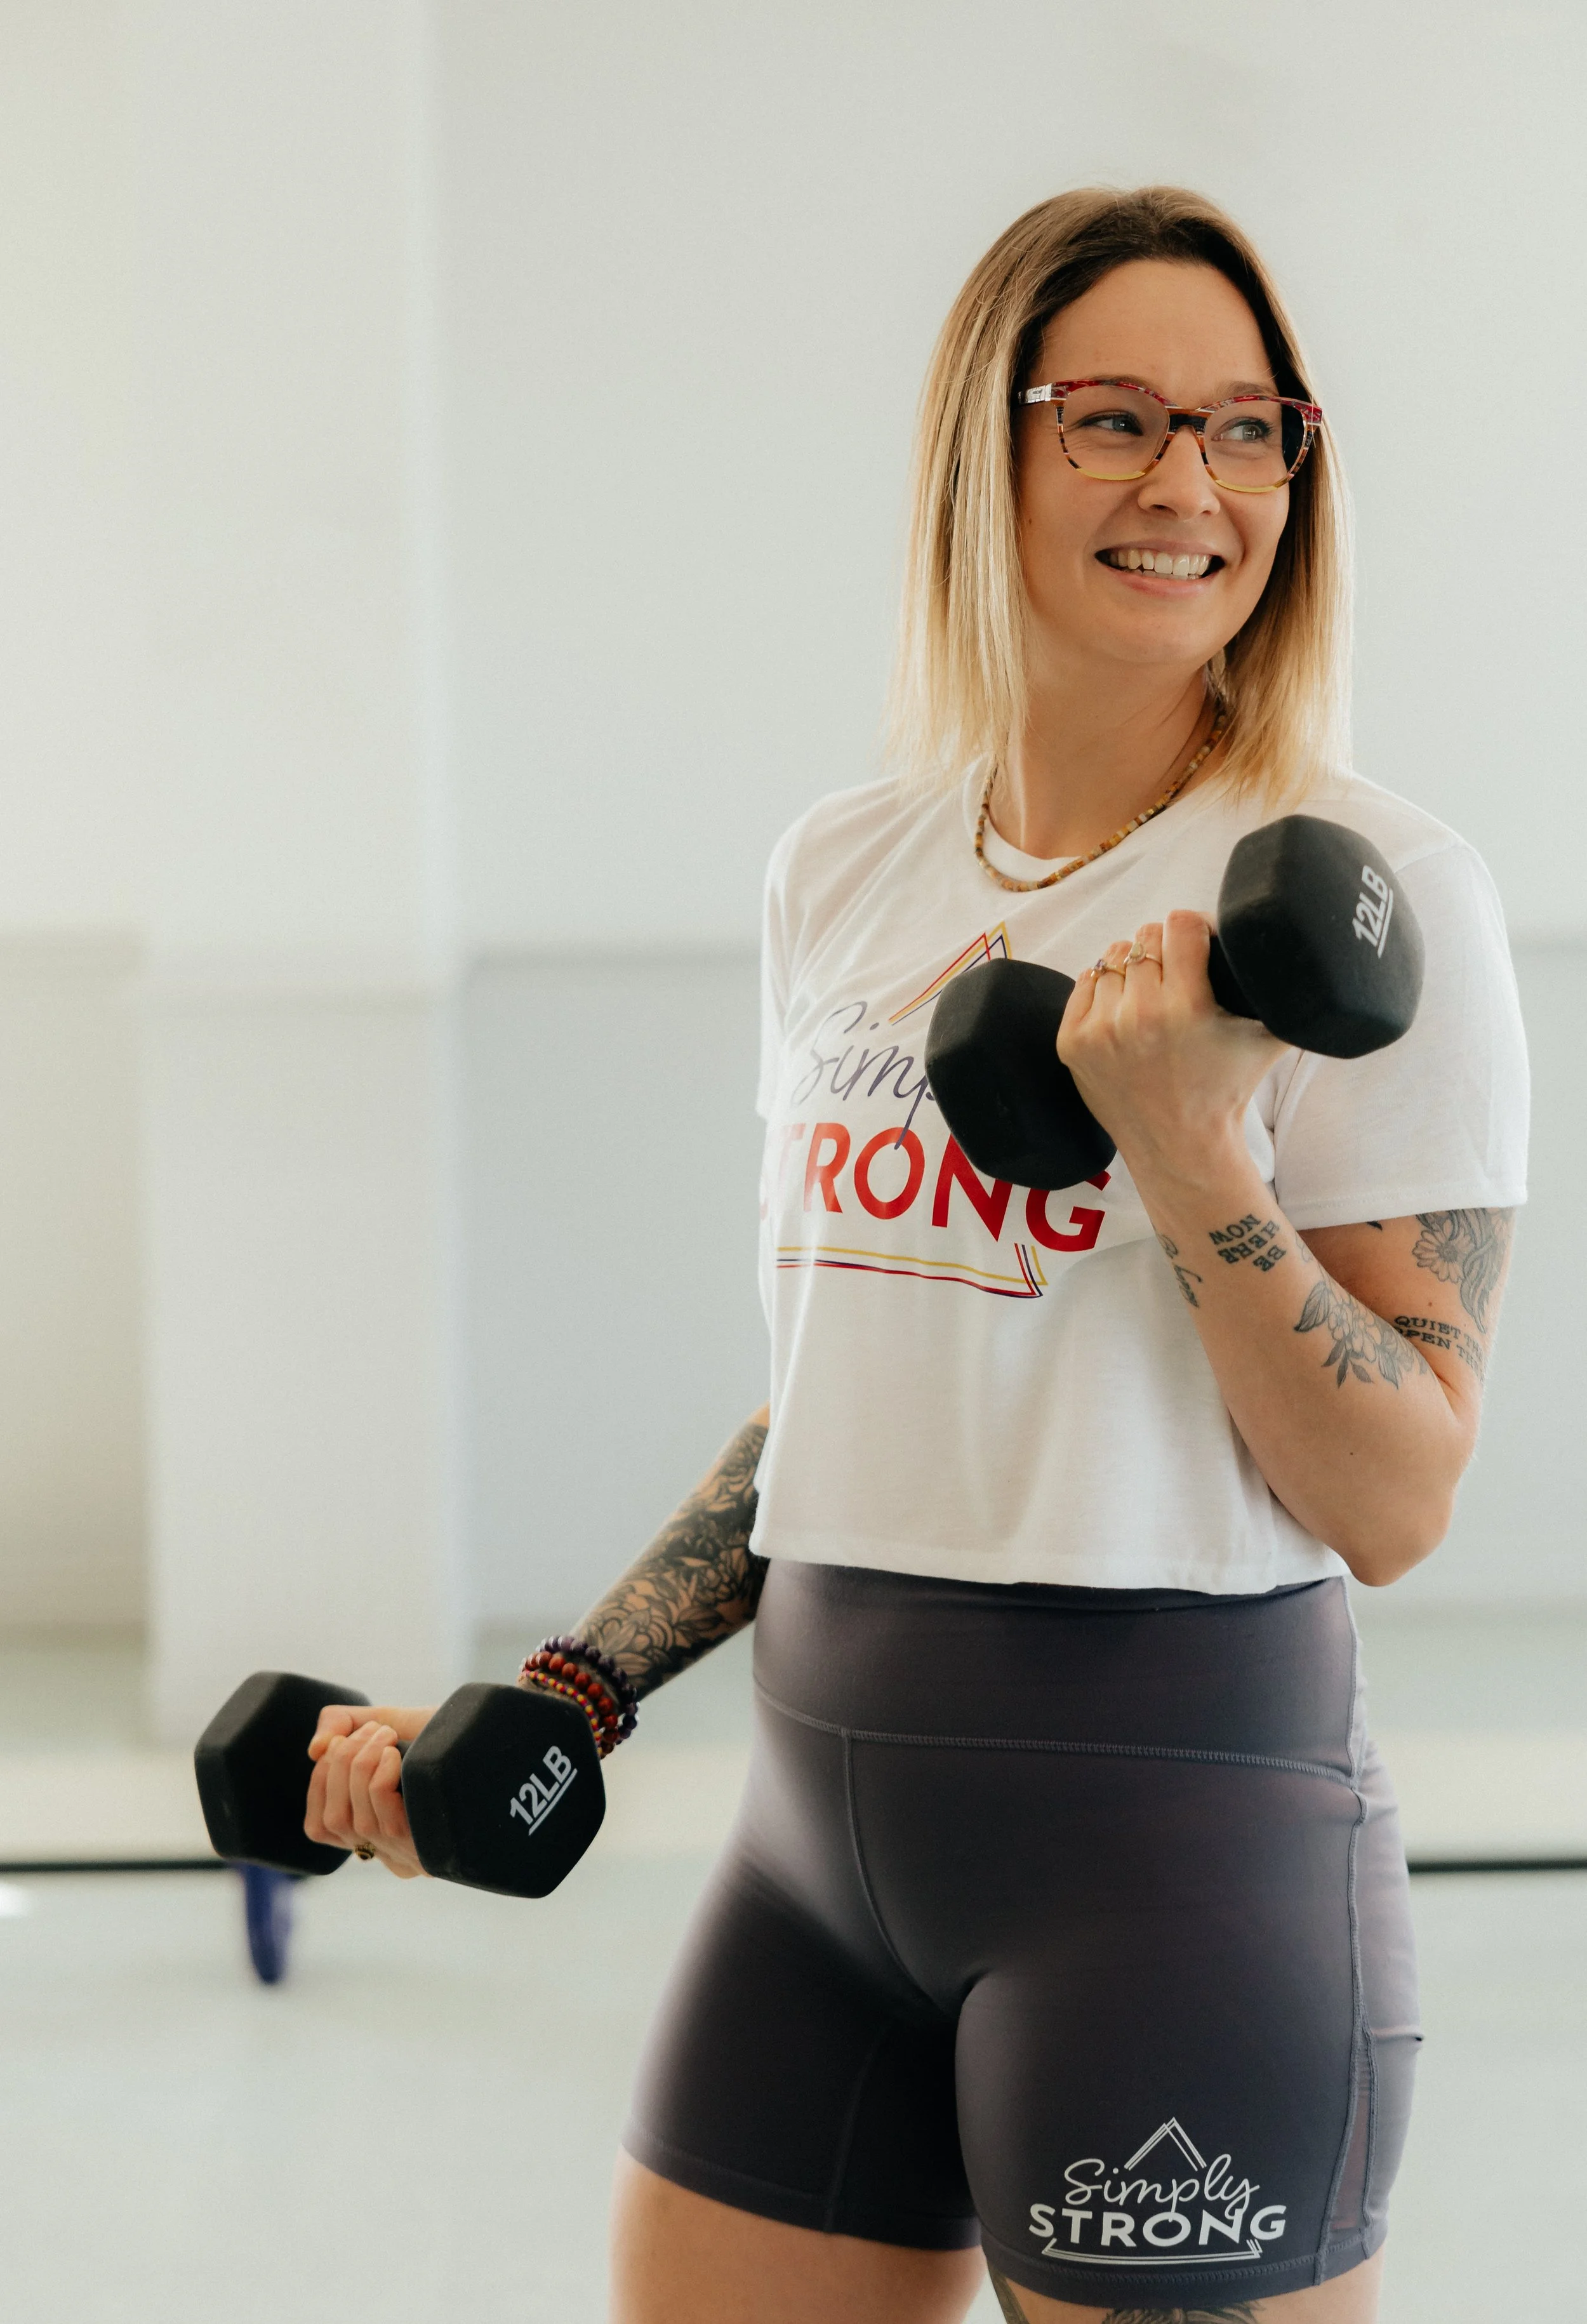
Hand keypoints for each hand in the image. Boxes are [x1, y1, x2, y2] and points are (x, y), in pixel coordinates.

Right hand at [304, 1702, 436, 1879]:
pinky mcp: (434, 1847)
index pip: (320, 1827)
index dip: (319, 1782)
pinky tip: (395, 1754)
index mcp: (379, 1834)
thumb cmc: (449, 1733)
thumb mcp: (389, 1722)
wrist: (505, 1732)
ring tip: (386, 1735)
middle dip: (338, 1766)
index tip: (338, 1744)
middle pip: (332, 1822)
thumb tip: (315, 1750)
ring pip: (353, 1821)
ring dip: (359, 1765)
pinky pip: (383, 1822)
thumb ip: (345, 1724)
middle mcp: (393, 1853)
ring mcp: (413, 1854)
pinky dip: (378, 1778)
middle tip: (372, 1730)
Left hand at [1057, 911, 1286, 1189]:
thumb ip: (1283, 993)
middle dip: (1163, 949)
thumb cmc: (1226, 1090)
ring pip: (1112, 958)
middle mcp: (1139, 1017)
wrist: (1180, 1148)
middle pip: (1145, 938)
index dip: (1193, 928)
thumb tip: (1298, 951)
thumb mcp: (1268, 1038)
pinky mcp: (1072, 1043)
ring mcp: (1100, 1031)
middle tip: (1176, 974)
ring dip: (1132, 969)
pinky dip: (1103, 990)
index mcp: (1187, 1008)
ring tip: (1150, 995)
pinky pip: (1084, 983)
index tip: (1198, 943)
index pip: (1181, 924)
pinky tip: (1123, 1010)